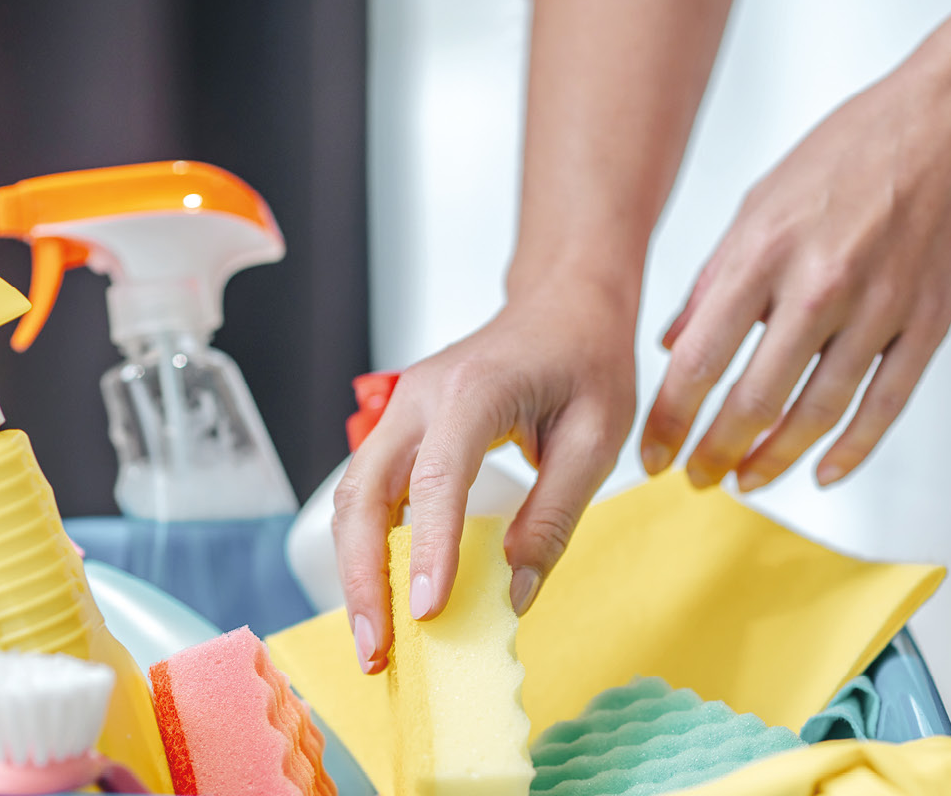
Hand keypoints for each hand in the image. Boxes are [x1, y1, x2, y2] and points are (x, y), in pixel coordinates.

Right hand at [333, 284, 635, 673]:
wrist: (563, 301)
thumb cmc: (585, 358)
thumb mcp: (597, 437)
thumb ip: (554, 516)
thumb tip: (513, 594)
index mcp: (473, 390)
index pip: (438, 478)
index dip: (427, 549)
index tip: (426, 613)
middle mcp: (419, 396)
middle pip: (364, 492)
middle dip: (362, 577)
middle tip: (376, 649)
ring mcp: (401, 410)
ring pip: (353, 497)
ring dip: (355, 570)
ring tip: (374, 638)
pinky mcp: (400, 428)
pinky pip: (368, 492)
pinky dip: (366, 547)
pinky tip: (381, 595)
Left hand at [641, 68, 950, 490]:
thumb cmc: (857, 147)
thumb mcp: (762, 199)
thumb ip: (714, 278)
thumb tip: (672, 342)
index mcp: (764, 250)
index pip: (699, 359)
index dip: (670, 419)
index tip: (652, 452)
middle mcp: (819, 284)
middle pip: (755, 398)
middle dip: (716, 451)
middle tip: (696, 478)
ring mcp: (881, 306)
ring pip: (819, 412)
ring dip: (776, 458)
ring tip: (748, 480)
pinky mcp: (931, 321)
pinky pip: (886, 404)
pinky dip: (853, 449)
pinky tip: (823, 471)